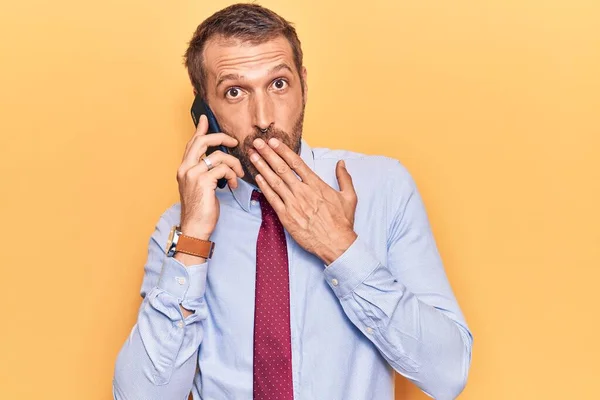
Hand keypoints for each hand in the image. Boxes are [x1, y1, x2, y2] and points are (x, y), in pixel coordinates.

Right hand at [176, 115, 243, 238]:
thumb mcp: (200, 187)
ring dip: (234, 164)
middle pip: (204, 141)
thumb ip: (205, 171)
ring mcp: (193, 174)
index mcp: (184, 168)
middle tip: (234, 142)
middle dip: (222, 138)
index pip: (192, 143)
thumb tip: (218, 161)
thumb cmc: (200, 210)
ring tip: (238, 175)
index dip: (200, 130)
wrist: (195, 228)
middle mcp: (185, 168)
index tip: (206, 119)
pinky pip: (223, 169)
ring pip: (219, 156)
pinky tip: (234, 184)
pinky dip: (233, 175)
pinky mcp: (203, 181)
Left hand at [249, 138, 357, 264]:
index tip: (273, 142)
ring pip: (274, 181)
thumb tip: (341, 163)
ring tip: (252, 155)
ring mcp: (293, 204)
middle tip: (257, 142)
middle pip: (282, 168)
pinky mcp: (286, 217)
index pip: (296, 163)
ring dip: (262, 167)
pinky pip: (272, 199)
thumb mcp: (349, 197)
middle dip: (268, 154)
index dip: (283, 150)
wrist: (336, 244)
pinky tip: (257, 177)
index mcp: (316, 185)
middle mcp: (303, 192)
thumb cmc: (342, 222)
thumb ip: (344, 178)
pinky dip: (264, 187)